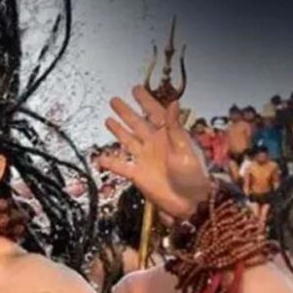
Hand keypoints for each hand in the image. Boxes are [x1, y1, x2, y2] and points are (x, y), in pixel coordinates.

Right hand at [99, 85, 210, 218]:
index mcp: (168, 135)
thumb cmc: (192, 175)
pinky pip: (121, 166)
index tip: (136, 89)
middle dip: (126, 112)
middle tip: (115, 101)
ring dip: (118, 130)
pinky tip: (100, 158)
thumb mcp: (184, 148)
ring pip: (128, 141)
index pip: (154, 113)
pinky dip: (110, 162)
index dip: (145, 101)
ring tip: (108, 120)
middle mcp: (154, 144)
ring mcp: (145, 159)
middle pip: (137, 124)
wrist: (190, 202)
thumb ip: (175, 126)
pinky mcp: (138, 174)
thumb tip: (174, 102)